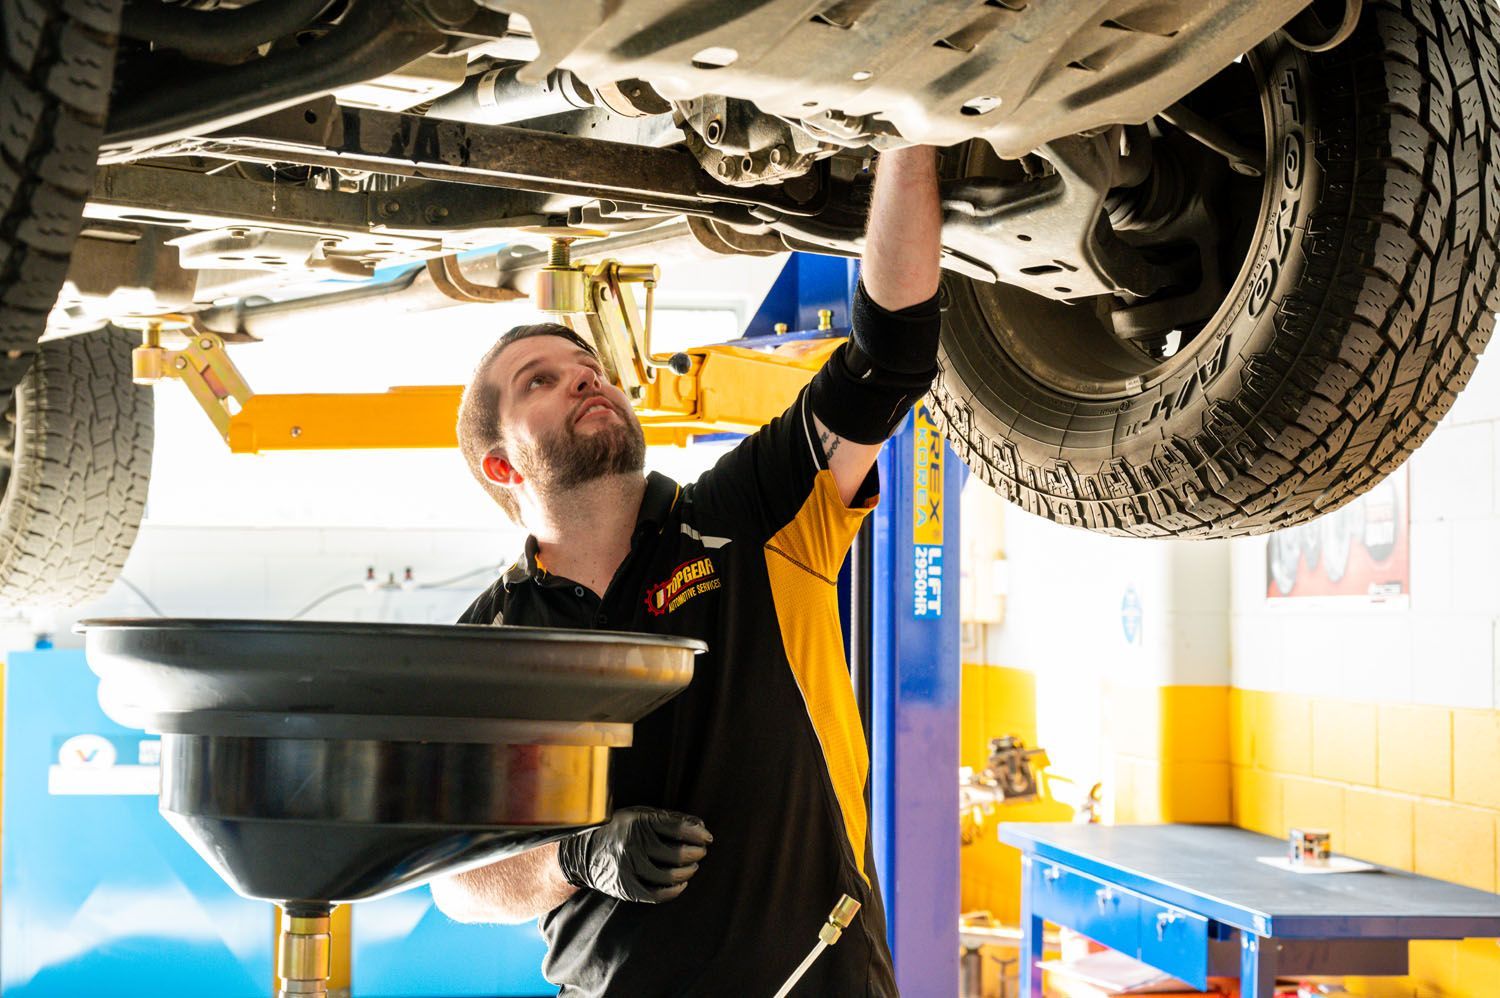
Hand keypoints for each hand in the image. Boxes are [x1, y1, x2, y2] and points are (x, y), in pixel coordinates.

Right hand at [556, 806, 712, 902]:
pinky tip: (681, 884)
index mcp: (638, 822)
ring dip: (687, 872)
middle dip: (695, 853)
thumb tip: (700, 826)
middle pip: (676, 853)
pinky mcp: (625, 886)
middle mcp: (632, 844)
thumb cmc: (618, 830)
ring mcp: (628, 867)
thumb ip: (669, 818)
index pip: (676, 828)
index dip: (697, 834)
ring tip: (692, 868)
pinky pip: (656, 894)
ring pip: (669, 875)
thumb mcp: (639, 815)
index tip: (708, 838)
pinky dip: (673, 891)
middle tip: (701, 853)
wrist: (583, 852)